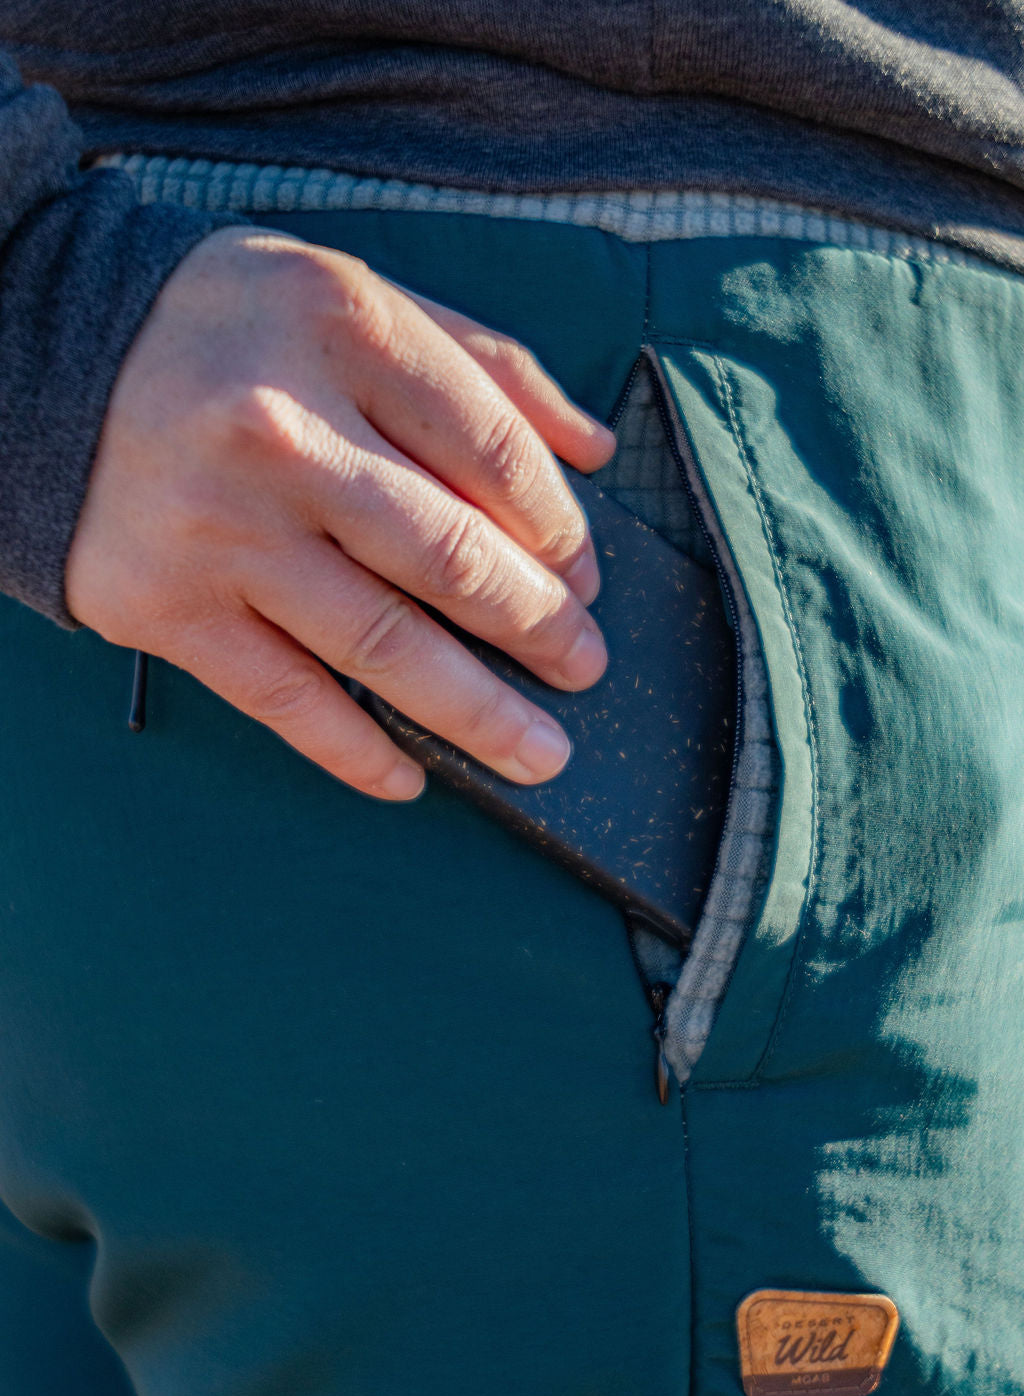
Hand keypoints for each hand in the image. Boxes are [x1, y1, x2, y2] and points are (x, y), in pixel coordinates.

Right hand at [66, 227, 614, 799]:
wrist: (47, 360)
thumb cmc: (230, 332)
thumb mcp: (358, 301)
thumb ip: (484, 364)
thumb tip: (593, 449)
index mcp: (343, 330)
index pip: (493, 449)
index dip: (560, 528)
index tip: (584, 576)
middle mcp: (282, 430)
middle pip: (451, 556)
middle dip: (539, 628)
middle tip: (582, 667)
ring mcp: (222, 529)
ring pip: (383, 644)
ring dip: (478, 714)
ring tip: (539, 751)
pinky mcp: (169, 607)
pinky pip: (286, 698)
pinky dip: (358, 750)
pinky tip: (412, 775)